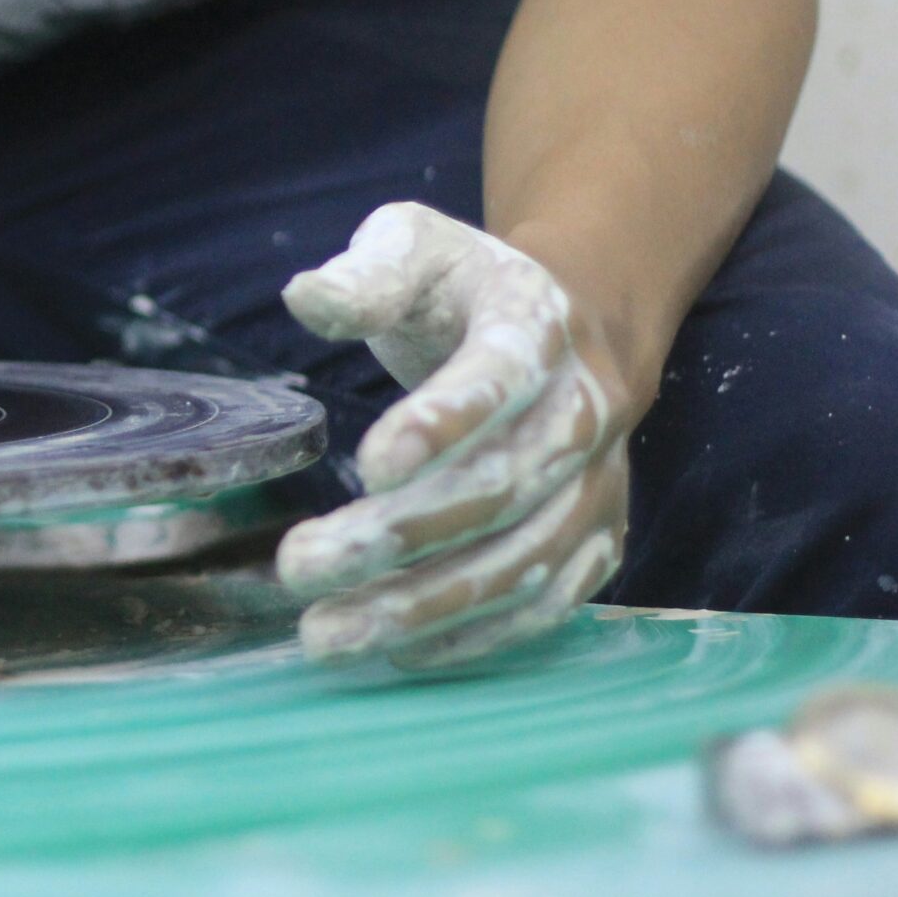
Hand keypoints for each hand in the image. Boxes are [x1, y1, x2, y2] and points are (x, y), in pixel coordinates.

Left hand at [276, 202, 631, 668]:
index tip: (370, 463)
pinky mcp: (597, 538)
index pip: (500, 375)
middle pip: (503, 486)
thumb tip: (306, 296)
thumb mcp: (414, 246)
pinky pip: (546, 603)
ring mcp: (598, 482)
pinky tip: (398, 650)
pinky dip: (477, 636)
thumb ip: (367, 275)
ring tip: (326, 634)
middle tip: (299, 564)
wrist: (577, 322)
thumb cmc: (466, 289)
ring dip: (424, 605)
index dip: (444, 421)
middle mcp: (586, 408)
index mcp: (539, 323)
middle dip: (400, 534)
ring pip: (523, 561)